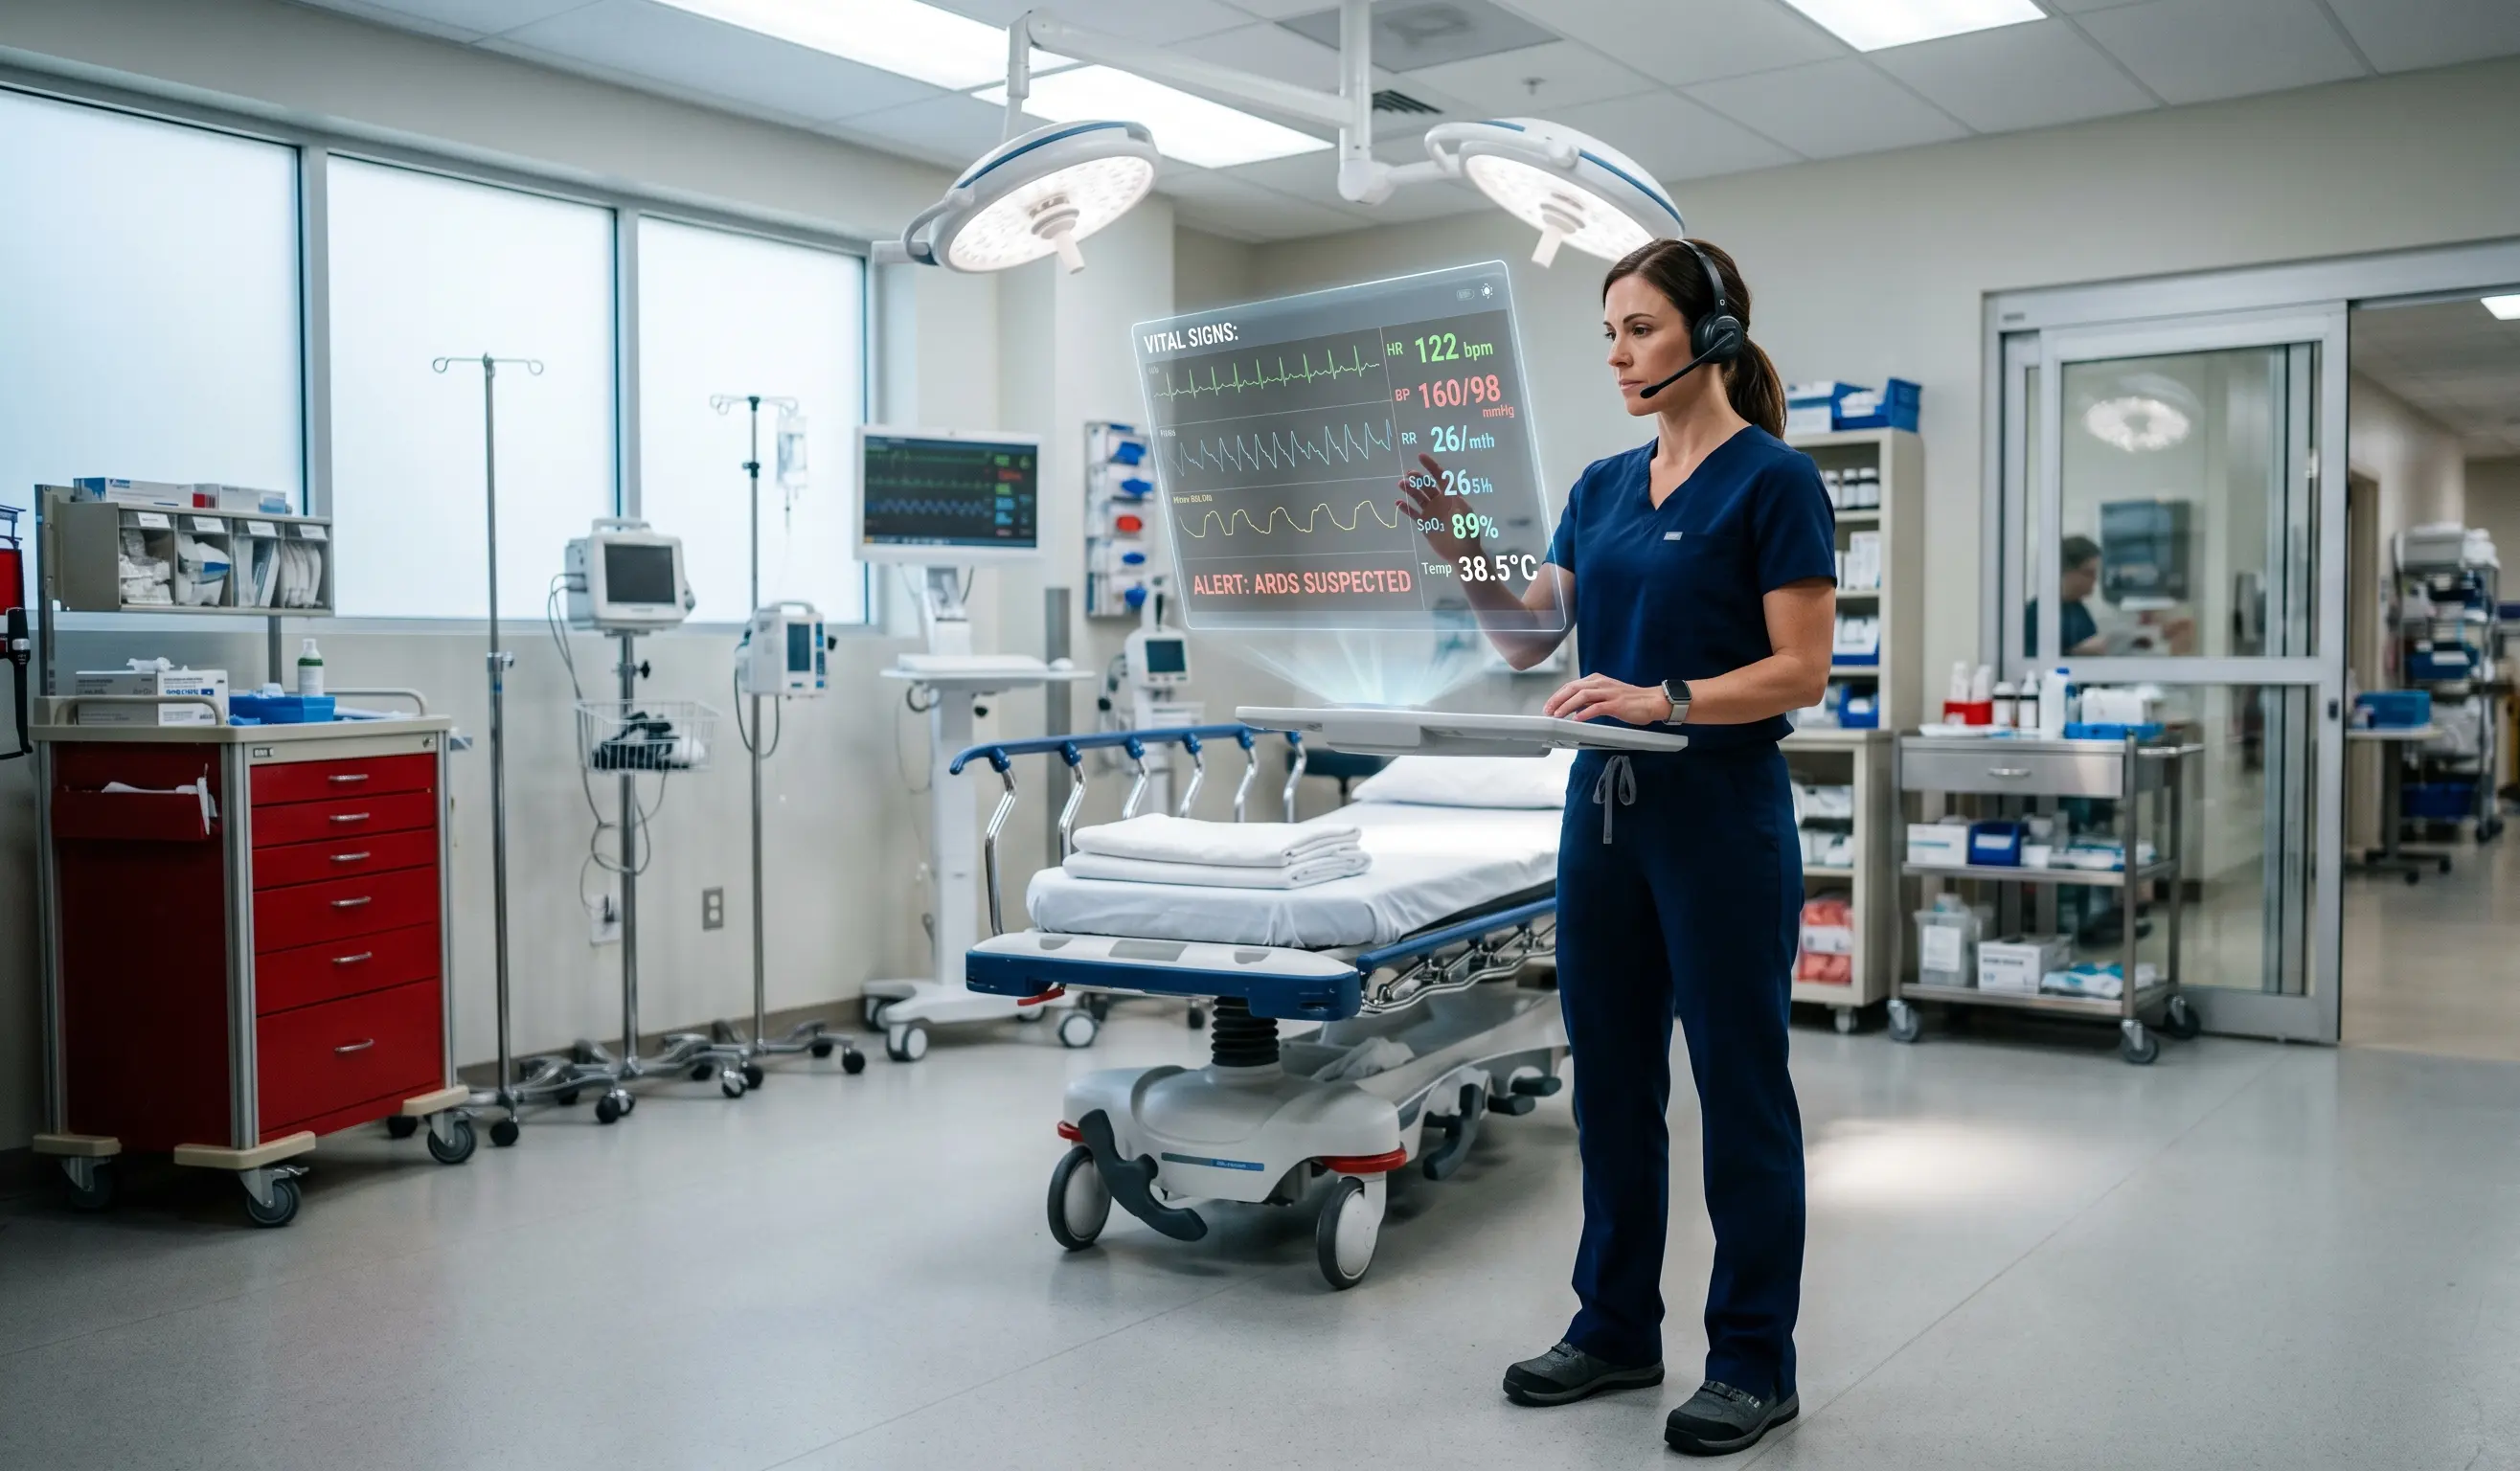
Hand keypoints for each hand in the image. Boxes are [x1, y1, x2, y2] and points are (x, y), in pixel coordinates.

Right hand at [1397, 453, 1483, 561]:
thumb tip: (1450, 486)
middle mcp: (1439, 501)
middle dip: (1418, 478)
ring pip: (1418, 497)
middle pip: (1427, 485)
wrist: (1462, 554)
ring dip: (1410, 489)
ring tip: (1401, 484)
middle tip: (1409, 474)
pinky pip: (1412, 513)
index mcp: (1451, 496)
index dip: (1431, 466)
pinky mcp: (1424, 524)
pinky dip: (1405, 508)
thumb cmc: (1467, 533)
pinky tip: (1398, 503)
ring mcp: (1431, 512)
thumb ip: (1457, 500)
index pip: (1440, 477)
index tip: (1420, 456)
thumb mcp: (1466, 514)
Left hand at [1545, 674, 1675, 725]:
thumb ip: (1590, 699)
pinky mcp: (1616, 704)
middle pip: (1573, 688)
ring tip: (1557, 715)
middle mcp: (1601, 683)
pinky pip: (1596, 707)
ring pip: (1582, 696)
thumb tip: (1572, 706)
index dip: (1557, 695)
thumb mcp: (1606, 695)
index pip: (1571, 685)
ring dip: (1567, 706)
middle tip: (1547, 711)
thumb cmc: (1630, 700)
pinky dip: (1584, 713)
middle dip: (1557, 699)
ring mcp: (1609, 693)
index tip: (1548, 705)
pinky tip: (1576, 720)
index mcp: (1597, 680)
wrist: (1652, 701)